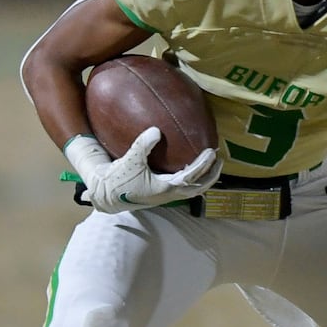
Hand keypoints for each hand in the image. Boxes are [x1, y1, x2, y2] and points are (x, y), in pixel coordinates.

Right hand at [77, 128, 222, 212]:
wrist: (107, 196)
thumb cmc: (118, 179)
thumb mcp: (129, 161)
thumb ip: (142, 145)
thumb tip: (156, 130)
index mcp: (166, 188)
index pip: (191, 176)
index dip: (203, 164)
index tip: (211, 152)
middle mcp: (170, 194)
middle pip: (200, 187)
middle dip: (212, 174)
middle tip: (219, 159)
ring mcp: (168, 196)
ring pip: (194, 189)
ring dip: (205, 178)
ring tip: (212, 164)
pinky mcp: (164, 194)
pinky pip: (186, 188)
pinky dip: (195, 179)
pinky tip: (194, 169)